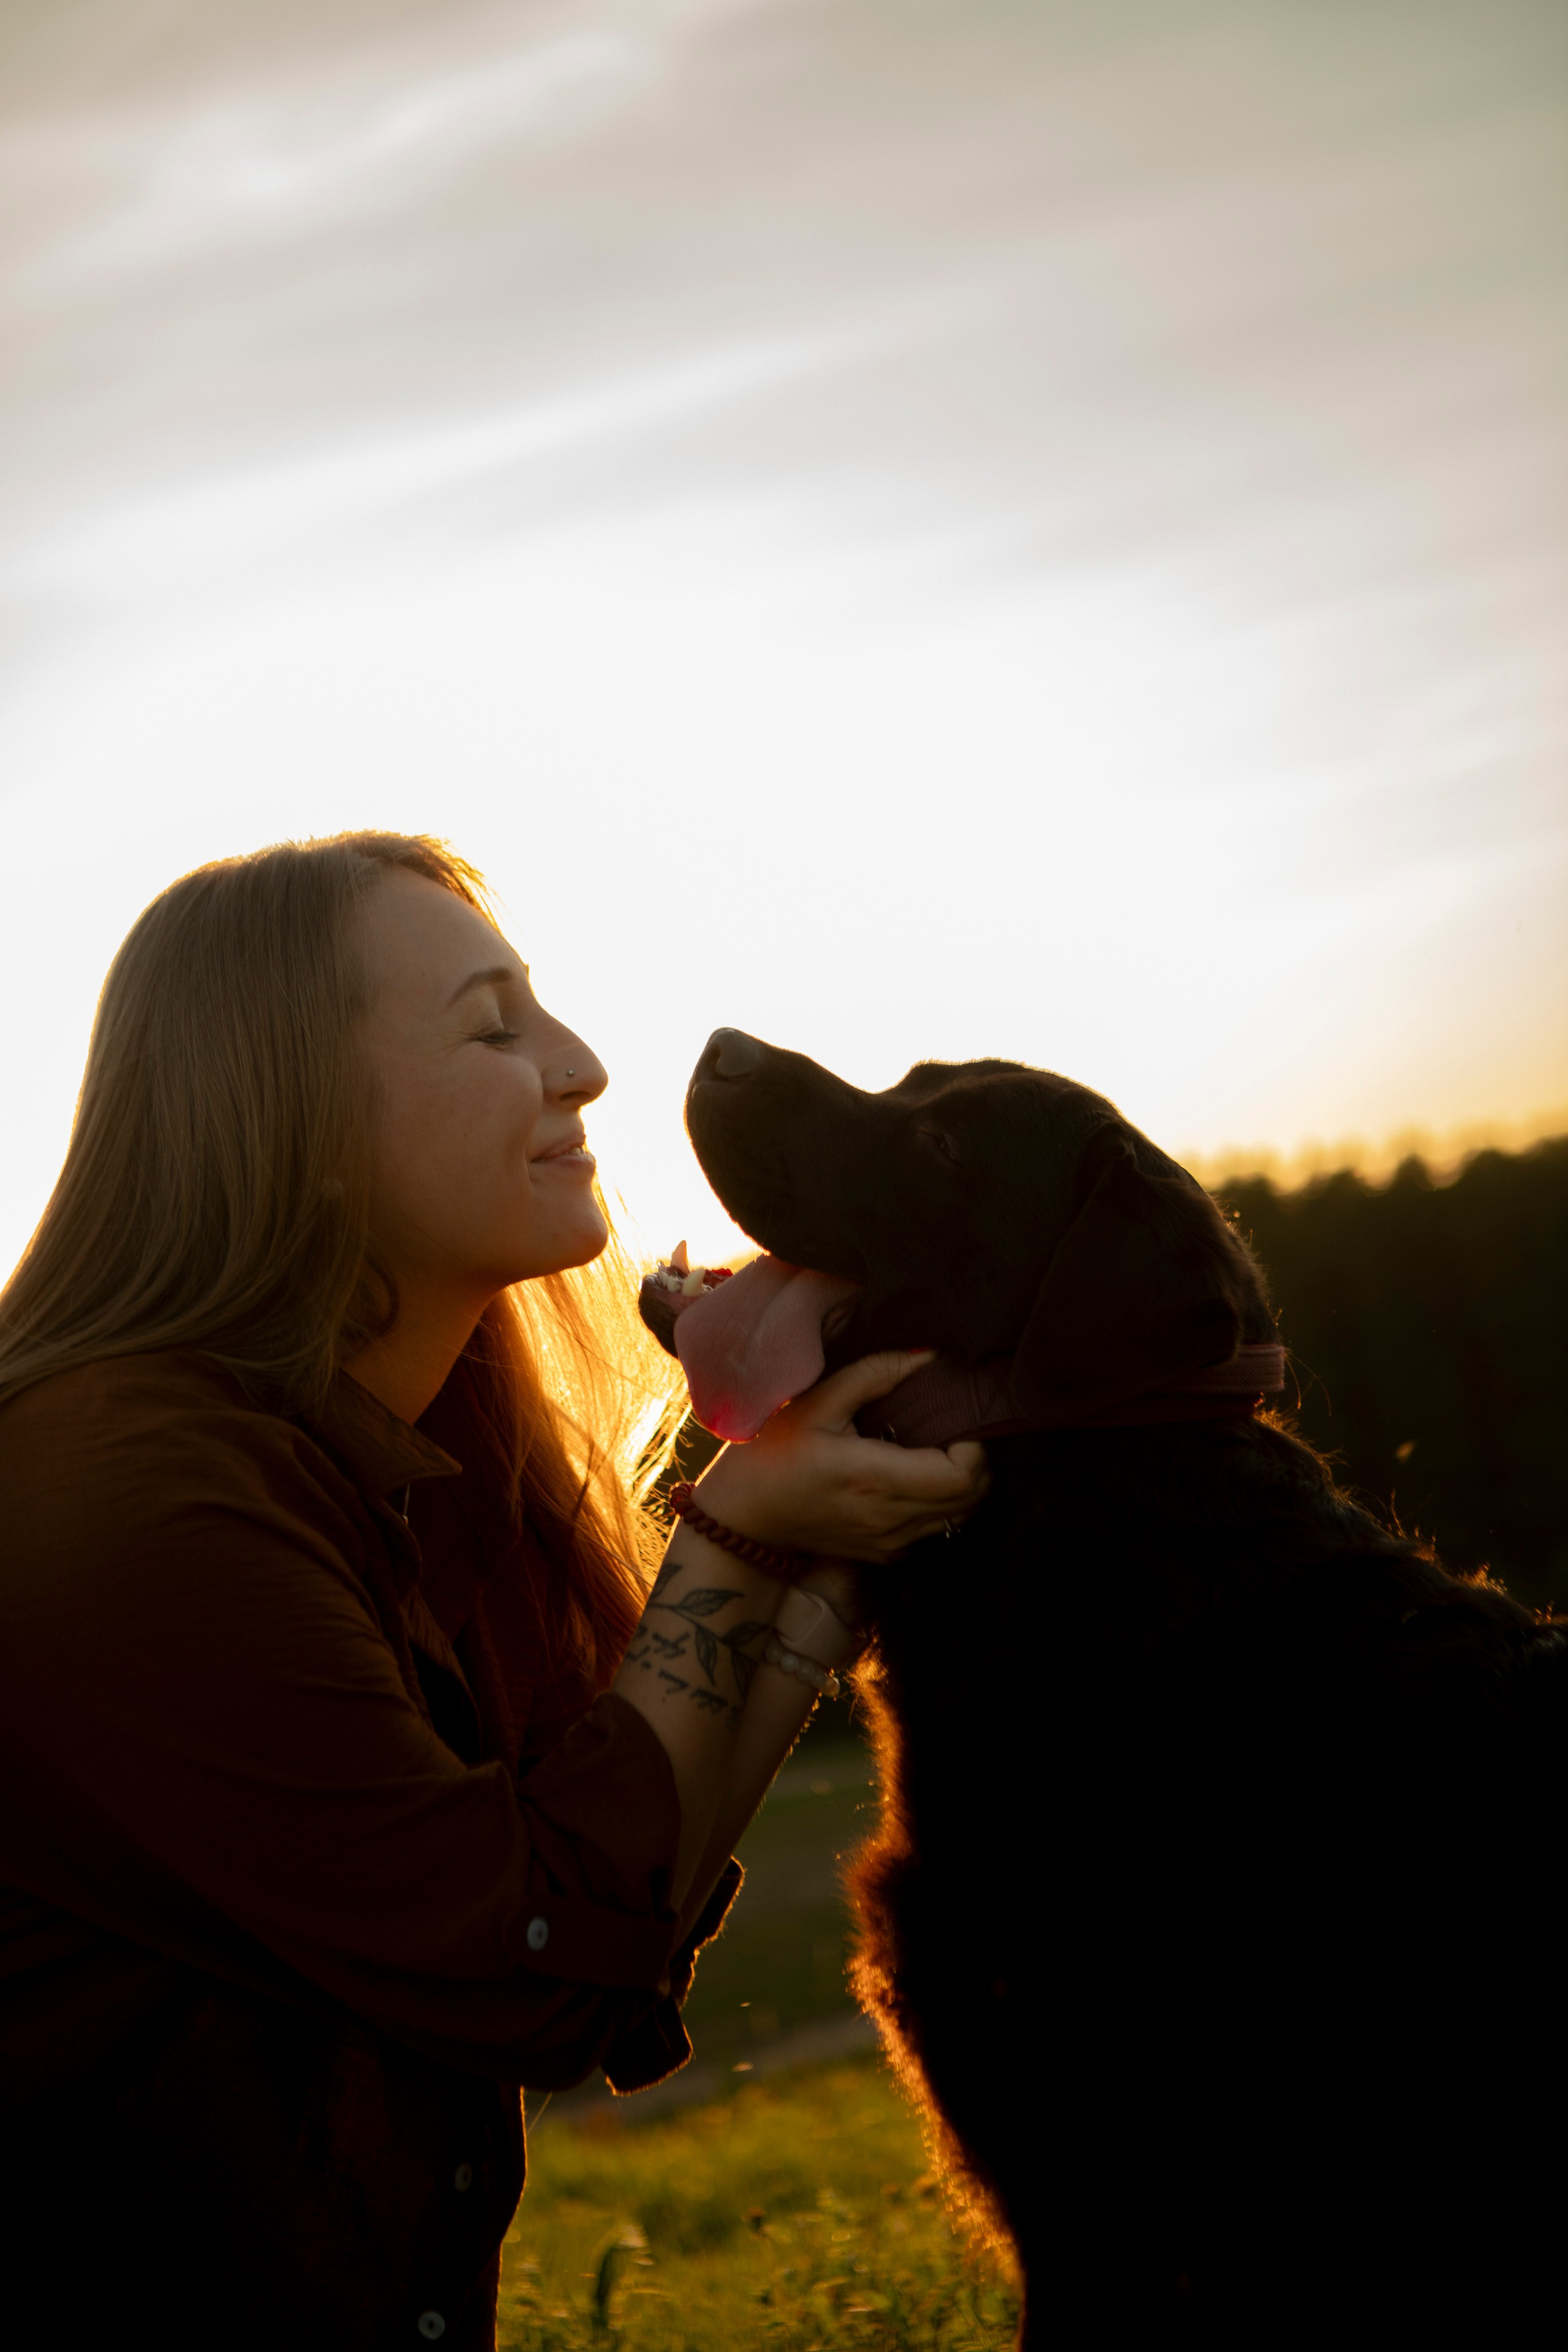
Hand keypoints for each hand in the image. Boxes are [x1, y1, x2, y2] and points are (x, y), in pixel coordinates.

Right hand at [694, 1350, 989, 1564]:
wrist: (741, 1518)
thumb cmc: (771, 1454)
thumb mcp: (816, 1402)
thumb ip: (875, 1374)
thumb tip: (928, 1355)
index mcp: (875, 1479)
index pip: (963, 1476)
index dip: (974, 1446)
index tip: (957, 1421)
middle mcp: (889, 1518)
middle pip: (972, 1498)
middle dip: (977, 1461)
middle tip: (955, 1429)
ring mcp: (889, 1542)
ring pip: (960, 1517)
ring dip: (963, 1483)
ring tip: (939, 1449)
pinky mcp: (884, 1554)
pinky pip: (935, 1528)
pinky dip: (942, 1503)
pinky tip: (916, 1476)